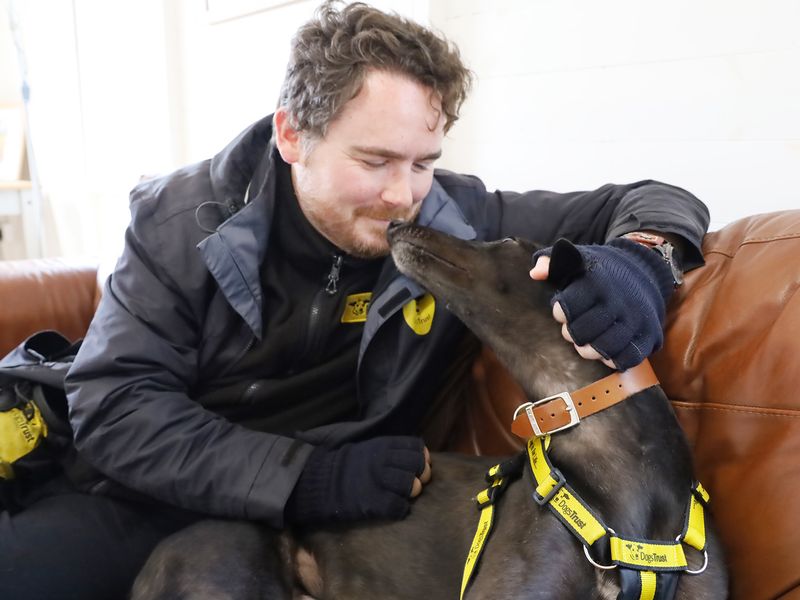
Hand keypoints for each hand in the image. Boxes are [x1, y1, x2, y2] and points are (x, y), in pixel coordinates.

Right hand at [285, 436, 431, 524]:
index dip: (421, 458)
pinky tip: (394, 508)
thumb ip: (391, 451)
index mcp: (384, 445)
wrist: (320, 481)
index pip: (416, 448)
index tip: (416, 466)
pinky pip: (400, 507)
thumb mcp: (370, 448)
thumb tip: (416, 455)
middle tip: (414, 483)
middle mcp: (386, 461)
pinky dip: (400, 509)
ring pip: (413, 487)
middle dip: (421, 475)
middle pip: (419, 466)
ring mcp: (381, 481)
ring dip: (411, 493)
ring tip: (402, 496)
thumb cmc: (346, 466)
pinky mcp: (375, 502)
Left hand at [530, 238, 674, 369]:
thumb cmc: (599, 270)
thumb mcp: (574, 257)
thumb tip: (535, 274)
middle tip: (572, 329)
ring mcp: (636, 319)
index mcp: (596, 281)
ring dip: (588, 351)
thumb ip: (549, 260)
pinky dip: (613, 360)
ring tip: (585, 343)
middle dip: (572, 334)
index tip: (561, 311)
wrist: (643, 269)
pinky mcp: (649, 335)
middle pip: (583, 332)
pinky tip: (605, 352)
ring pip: (605, 348)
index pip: (567, 307)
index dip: (560, 312)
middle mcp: (618, 300)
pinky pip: (628, 358)